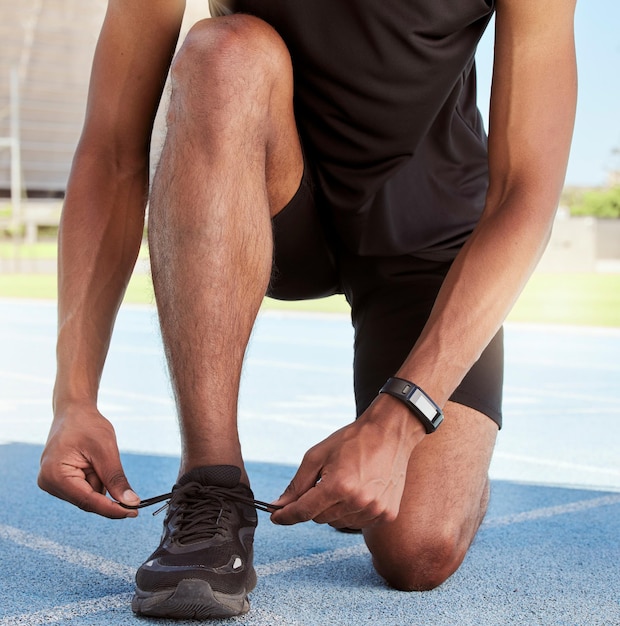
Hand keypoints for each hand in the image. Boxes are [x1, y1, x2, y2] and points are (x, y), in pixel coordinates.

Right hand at [38, 404, 139, 518]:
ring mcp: (52, 483)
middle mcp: (49, 483)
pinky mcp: (59, 480)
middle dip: (104, 485)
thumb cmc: (87, 424)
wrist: (74, 411)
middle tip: (109, 462)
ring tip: (94, 456)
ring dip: (100, 480)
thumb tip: (131, 503)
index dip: (112, 509)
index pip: (88, 501)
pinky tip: (91, 460)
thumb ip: (116, 479)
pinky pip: (85, 488)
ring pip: (88, 495)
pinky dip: (95, 477)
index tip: (133, 512)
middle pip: (88, 500)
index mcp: (55, 475)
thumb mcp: (106, 450)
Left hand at [270, 397, 424, 528]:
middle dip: (314, 504)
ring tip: (345, 483)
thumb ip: (296, 484)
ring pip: (337, 523)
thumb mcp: (317, 456)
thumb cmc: (352, 441)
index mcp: (338, 486)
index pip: (303, 512)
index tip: (276, 517)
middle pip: (319, 518)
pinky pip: (357, 523)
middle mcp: (357, 502)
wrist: (390, 433)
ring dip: (333, 509)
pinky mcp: (386, 514)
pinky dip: (351, 512)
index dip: (286, 516)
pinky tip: (359, 491)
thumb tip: (277, 507)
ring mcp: (374, 510)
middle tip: (323, 481)